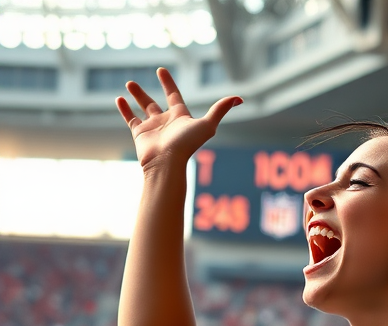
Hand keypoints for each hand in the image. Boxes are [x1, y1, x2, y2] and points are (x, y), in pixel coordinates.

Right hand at [116, 67, 242, 172]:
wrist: (167, 163)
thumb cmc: (187, 145)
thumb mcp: (207, 124)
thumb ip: (220, 110)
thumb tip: (239, 98)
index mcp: (180, 117)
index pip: (174, 96)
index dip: (168, 83)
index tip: (160, 71)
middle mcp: (166, 122)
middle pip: (155, 103)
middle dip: (146, 93)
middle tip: (139, 80)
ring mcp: (152, 128)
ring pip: (142, 109)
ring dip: (136, 96)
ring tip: (129, 83)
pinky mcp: (140, 134)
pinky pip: (130, 119)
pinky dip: (124, 109)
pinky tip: (119, 99)